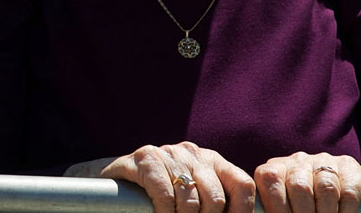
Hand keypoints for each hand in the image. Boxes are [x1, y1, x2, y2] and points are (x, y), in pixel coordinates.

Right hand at [99, 142, 254, 212]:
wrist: (117, 180)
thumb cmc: (161, 194)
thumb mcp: (193, 196)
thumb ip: (213, 202)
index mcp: (213, 161)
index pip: (243, 184)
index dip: (242, 211)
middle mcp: (193, 153)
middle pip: (215, 198)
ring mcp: (169, 153)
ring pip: (190, 200)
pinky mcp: (145, 157)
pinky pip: (164, 194)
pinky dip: (164, 212)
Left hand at [252, 152, 360, 212]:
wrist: (341, 189)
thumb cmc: (304, 205)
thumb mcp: (285, 203)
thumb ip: (276, 207)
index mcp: (276, 168)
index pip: (270, 180)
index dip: (277, 207)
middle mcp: (299, 160)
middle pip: (299, 187)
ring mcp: (325, 161)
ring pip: (325, 188)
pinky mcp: (350, 168)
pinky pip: (348, 192)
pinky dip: (345, 211)